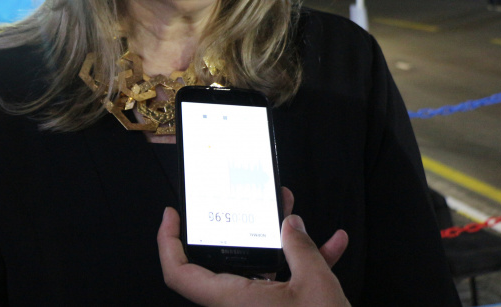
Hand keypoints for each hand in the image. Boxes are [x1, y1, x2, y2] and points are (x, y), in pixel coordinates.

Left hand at [157, 190, 349, 306]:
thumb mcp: (315, 283)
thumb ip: (300, 249)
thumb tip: (290, 225)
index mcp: (232, 299)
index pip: (179, 274)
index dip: (168, 242)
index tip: (172, 216)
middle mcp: (238, 305)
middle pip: (222, 260)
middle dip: (238, 226)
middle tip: (251, 203)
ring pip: (258, 267)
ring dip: (277, 243)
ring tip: (293, 215)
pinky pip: (283, 283)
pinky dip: (302, 264)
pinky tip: (332, 244)